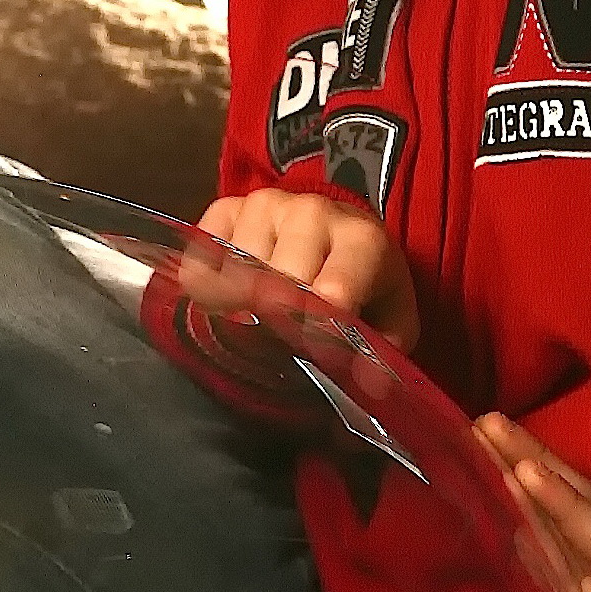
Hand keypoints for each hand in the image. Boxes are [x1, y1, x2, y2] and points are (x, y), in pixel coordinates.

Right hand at [195, 188, 419, 350]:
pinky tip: (230, 294)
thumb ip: (381, 352)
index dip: (313, 331)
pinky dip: (206, 286)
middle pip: (274, 285)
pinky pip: (199, 259)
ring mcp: (264, 206)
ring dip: (238, 304)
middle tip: (278, 339)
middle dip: (273, 321)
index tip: (307, 352)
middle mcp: (311, 212)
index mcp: (361, 239)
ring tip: (257, 314)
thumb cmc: (366, 284)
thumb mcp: (391, 319)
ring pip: (232, 274)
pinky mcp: (226, 208)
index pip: (328, 292)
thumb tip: (361, 385)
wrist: (342, 232)